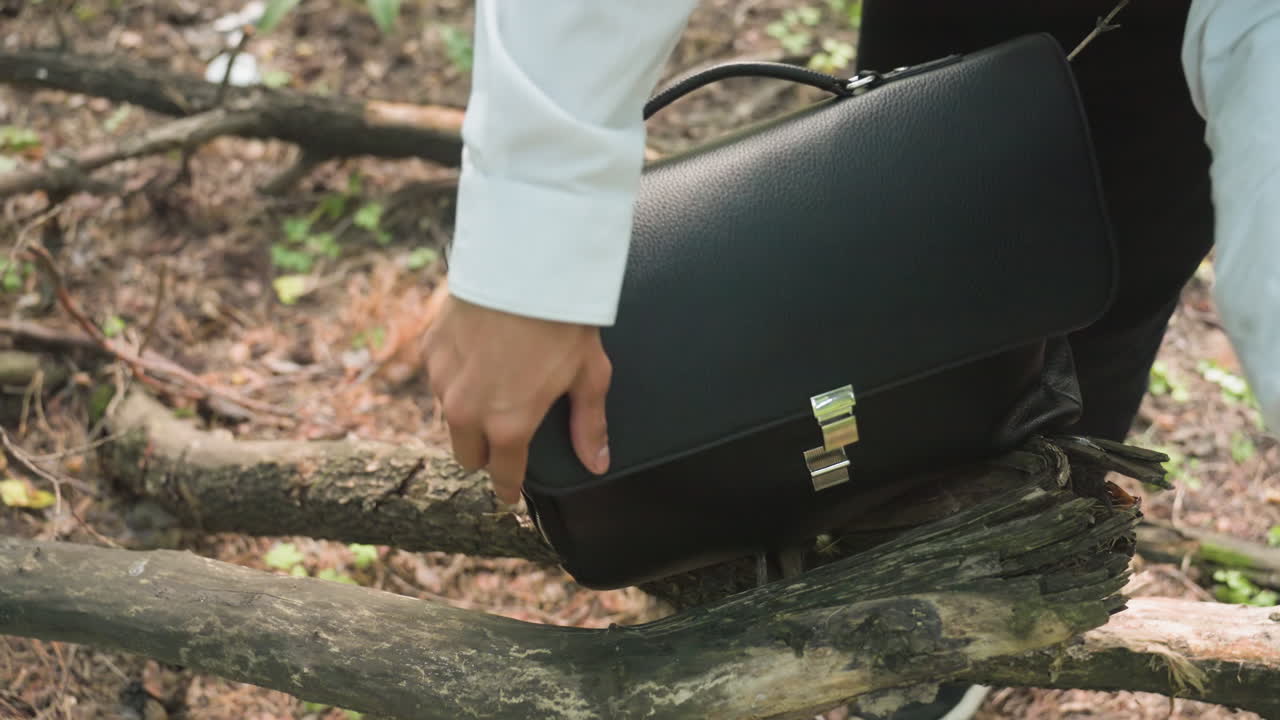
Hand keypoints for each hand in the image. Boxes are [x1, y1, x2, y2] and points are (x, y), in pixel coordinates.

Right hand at [422, 294, 611, 503]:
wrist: (523, 265)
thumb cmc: (561, 321)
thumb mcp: (588, 376)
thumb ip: (589, 425)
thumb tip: (597, 463)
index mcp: (508, 426)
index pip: (502, 476)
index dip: (508, 488)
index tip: (510, 494)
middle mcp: (467, 411)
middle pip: (467, 455)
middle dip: (485, 452)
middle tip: (504, 437)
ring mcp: (443, 380)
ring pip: (450, 416)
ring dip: (468, 410)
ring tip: (495, 384)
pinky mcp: (430, 349)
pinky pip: (440, 377)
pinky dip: (456, 375)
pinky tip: (479, 354)